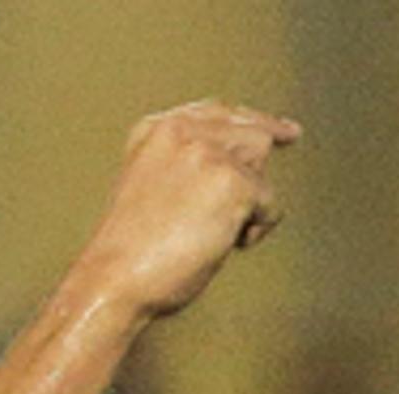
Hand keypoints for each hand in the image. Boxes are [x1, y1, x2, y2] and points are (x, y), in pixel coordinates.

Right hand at [79, 101, 299, 317]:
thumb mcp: (152, 188)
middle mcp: (182, 130)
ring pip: (261, 164)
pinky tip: (228, 244)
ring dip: (252, 202)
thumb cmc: (132, 251)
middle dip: (260, 161)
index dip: (251, 120)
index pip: (216, 113)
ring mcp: (208, 152)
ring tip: (220, 233)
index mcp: (156, 130)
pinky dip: (257, 228)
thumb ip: (184, 167)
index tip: (282, 130)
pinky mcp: (232, 181)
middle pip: (249, 132)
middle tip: (276, 168)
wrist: (116, 275)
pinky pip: (269, 202)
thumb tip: (237, 171)